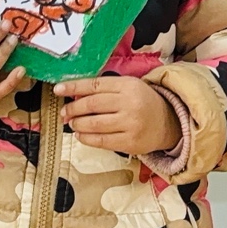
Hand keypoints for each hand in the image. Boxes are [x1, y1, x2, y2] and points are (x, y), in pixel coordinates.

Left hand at [55, 77, 182, 155]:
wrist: (169, 122)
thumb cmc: (143, 102)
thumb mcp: (128, 88)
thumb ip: (105, 90)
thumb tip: (75, 95)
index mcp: (127, 85)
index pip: (94, 85)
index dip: (73, 87)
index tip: (58, 89)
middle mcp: (129, 103)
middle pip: (92, 105)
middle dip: (73, 108)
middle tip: (64, 112)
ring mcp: (130, 124)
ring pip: (94, 124)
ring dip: (78, 124)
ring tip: (72, 123)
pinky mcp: (130, 142)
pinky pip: (101, 141)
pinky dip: (86, 138)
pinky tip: (81, 135)